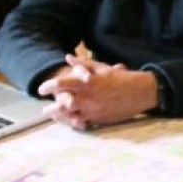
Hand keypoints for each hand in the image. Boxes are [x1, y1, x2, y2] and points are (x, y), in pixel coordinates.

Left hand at [37, 54, 159, 128]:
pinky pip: (83, 124)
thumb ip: (82, 63)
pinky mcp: (100, 119)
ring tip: (56, 118)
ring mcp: (93, 110)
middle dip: (51, 108)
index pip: (61, 84)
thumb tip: (68, 57)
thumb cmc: (121, 78)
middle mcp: (87, 97)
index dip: (48, 87)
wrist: (141, 92)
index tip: (42, 90)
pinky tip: (72, 123)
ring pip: (70, 116)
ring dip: (61, 118)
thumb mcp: (101, 68)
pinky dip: (75, 123)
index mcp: (86, 82)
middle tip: (45, 110)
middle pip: (62, 104)